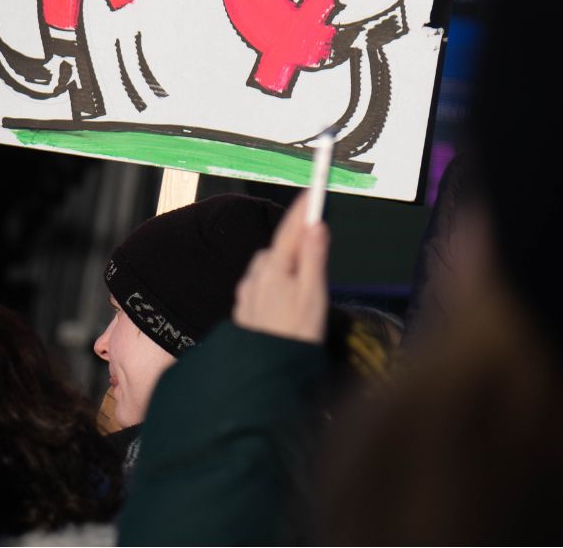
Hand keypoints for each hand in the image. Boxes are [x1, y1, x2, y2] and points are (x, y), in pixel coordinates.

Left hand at [233, 191, 329, 343]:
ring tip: (304, 288)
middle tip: (317, 245)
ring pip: (270, 268)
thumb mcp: (313, 296)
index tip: (314, 190)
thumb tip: (316, 226)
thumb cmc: (296, 335)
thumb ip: (314, 259)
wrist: (266, 373)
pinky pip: (263, 286)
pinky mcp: (244, 308)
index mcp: (274, 267)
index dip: (304, 209)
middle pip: (280, 248)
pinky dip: (276, 285)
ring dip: (286, 267)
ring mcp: (247, 292)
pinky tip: (286, 304)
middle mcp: (255, 274)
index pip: (291, 229)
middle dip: (297, 244)